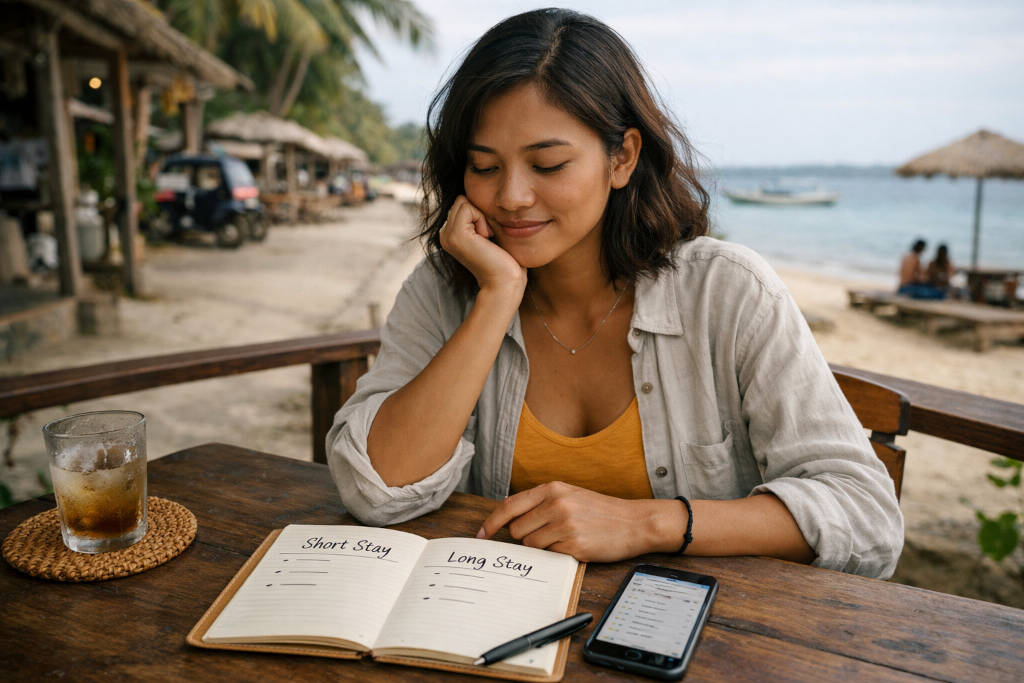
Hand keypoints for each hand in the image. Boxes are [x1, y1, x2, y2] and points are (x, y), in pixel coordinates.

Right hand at [439, 196, 525, 295]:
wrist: (505, 282)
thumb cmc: (505, 259)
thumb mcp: (491, 231)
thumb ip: (481, 215)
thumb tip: (483, 193)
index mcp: (451, 233)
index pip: (463, 202)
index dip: (481, 212)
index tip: (490, 235)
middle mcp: (444, 234)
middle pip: (462, 199)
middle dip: (480, 212)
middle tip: (489, 237)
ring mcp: (446, 235)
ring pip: (464, 201)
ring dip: (482, 215)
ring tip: (487, 238)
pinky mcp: (455, 235)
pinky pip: (467, 206)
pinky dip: (482, 218)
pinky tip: (486, 238)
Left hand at [475, 482, 681, 561]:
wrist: (634, 522)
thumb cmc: (600, 511)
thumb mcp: (569, 495)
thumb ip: (540, 501)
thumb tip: (508, 514)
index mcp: (553, 489)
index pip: (509, 506)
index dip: (491, 522)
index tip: (481, 534)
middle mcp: (556, 504)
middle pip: (516, 529)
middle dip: (525, 536)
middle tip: (547, 533)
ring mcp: (564, 525)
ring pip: (530, 545)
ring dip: (541, 546)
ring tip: (563, 538)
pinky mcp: (573, 545)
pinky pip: (548, 556)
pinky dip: (556, 554)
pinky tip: (574, 545)